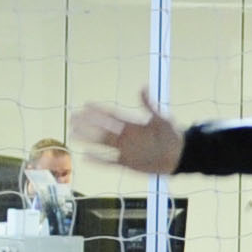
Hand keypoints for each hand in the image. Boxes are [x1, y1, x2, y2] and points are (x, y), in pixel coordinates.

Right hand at [69, 91, 183, 175]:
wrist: (179, 155)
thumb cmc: (172, 135)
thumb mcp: (161, 118)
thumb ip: (149, 105)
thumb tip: (143, 87)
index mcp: (132, 124)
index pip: (111, 114)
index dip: (99, 110)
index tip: (86, 104)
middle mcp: (125, 136)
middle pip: (101, 128)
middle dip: (87, 123)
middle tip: (72, 117)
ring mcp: (125, 150)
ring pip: (101, 144)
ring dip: (88, 139)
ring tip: (72, 134)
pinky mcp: (127, 163)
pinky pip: (109, 162)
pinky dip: (98, 160)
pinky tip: (85, 157)